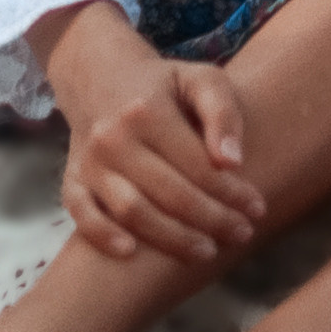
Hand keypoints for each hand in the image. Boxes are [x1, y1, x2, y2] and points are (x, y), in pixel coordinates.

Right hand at [30, 0, 267, 265]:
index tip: (258, 209)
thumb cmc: (164, 84)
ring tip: (207, 252)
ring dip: (171, 238)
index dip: (231, 192)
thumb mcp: (201, 79)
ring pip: (130, 211)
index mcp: (148, 110)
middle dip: (210, 220)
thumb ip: (222, 113)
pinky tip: (131, 254)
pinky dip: (102, 237)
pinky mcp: (73, 180)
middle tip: (242, 234)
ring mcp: (89, 162)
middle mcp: (113, 137)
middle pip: (168, 193)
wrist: (101, 77)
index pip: (197, 164)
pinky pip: (82, 215)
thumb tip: (233, 162)